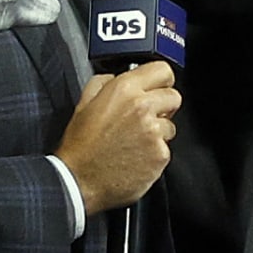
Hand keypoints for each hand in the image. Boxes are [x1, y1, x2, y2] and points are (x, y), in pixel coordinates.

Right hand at [54, 61, 179, 213]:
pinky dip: (155, 153)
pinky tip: (136, 156)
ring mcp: (154, 132)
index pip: (163, 70)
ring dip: (158, 131)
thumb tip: (116, 77)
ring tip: (135, 141)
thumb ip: (103, 82)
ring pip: (171, 125)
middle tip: (146, 117)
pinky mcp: (160, 155)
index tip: (156, 88)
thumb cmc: (80, 147)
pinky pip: (167, 148)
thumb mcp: (84, 103)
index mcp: (124, 90)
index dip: (160, 80)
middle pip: (173, 96)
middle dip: (163, 106)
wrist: (79, 181)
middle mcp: (142, 107)